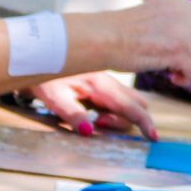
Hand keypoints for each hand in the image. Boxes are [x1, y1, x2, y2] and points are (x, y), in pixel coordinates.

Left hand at [30, 71, 160, 139]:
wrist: (36, 53)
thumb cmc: (43, 75)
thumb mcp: (53, 97)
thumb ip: (72, 115)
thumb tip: (89, 133)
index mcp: (100, 84)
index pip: (129, 106)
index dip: (144, 122)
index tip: (154, 137)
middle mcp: (108, 80)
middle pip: (137, 103)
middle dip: (128, 120)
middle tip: (99, 123)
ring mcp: (106, 79)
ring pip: (130, 99)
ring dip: (121, 114)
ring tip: (96, 118)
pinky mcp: (101, 80)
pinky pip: (119, 96)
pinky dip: (116, 108)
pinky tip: (97, 110)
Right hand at [103, 0, 190, 90]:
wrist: (100, 39)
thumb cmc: (115, 36)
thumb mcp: (150, 22)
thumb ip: (171, 28)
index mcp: (176, 1)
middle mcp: (183, 11)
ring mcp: (183, 29)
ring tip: (179, 80)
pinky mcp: (179, 49)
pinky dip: (190, 80)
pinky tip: (173, 79)